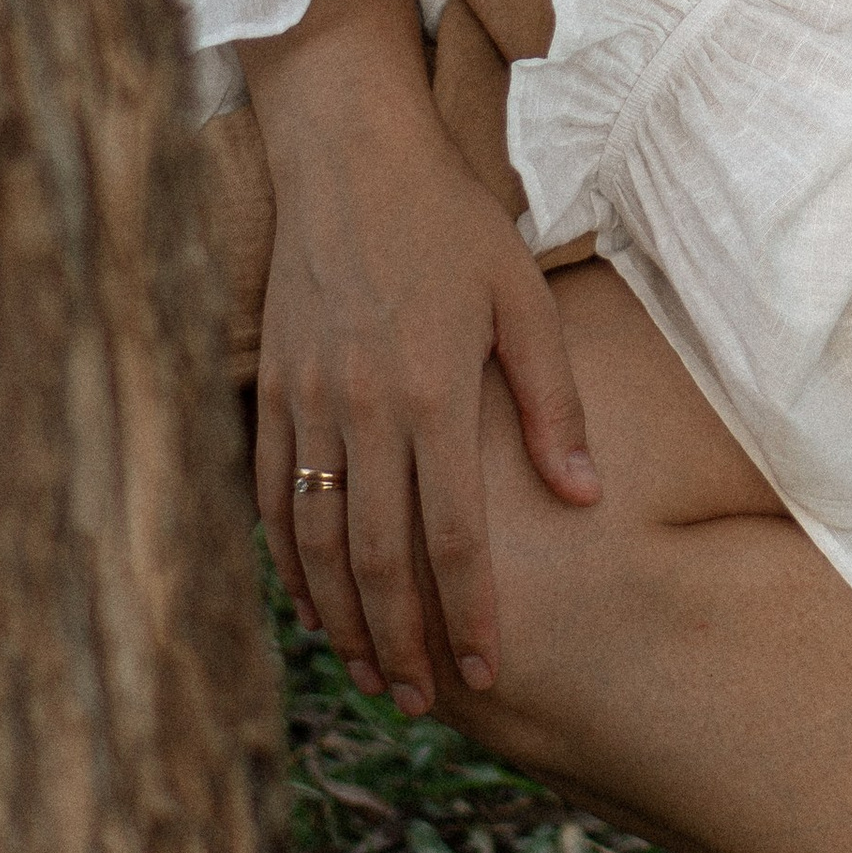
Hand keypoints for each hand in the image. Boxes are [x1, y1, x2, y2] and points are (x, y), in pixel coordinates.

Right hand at [251, 0, 598, 714]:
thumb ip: (552, 403)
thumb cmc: (449, 221)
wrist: (348, 154)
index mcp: (433, 394)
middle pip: (376, 560)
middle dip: (400, 641)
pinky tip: (308, 600)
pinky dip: (285, 562)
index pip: (452, 539)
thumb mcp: (523, 300)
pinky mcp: (270, 389)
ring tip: (369, 669)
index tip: (489, 672)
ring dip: (340, 618)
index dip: (467, 615)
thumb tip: (583, 498)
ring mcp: (306, 403)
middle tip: (421, 699)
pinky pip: (268, 498)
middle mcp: (362, 411)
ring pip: (313, 543)